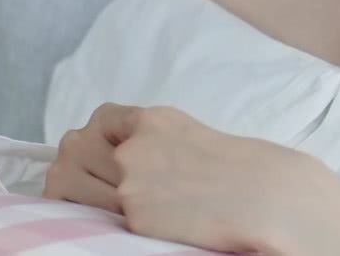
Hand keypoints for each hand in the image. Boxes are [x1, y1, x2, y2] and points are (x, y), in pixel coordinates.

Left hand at [43, 102, 333, 253]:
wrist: (265, 196)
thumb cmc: (239, 170)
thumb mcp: (190, 136)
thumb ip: (151, 140)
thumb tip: (115, 157)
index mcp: (153, 119)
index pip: (98, 123)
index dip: (93, 141)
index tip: (96, 152)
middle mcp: (134, 147)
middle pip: (74, 152)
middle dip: (77, 169)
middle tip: (89, 184)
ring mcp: (131, 182)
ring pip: (74, 186)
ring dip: (83, 195)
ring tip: (108, 203)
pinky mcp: (133, 216)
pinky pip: (101, 220)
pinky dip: (112, 220)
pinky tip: (143, 218)